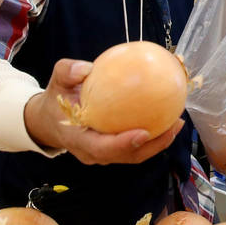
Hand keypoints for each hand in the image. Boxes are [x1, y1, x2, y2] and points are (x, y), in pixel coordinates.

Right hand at [23, 58, 185, 165]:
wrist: (48, 120)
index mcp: (77, 139)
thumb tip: (87, 67)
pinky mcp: (112, 150)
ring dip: (158, 143)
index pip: (102, 148)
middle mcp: (92, 152)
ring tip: (177, 123)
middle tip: (173, 126)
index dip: (124, 144)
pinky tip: (167, 117)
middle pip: (126, 156)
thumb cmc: (55, 99)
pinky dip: (153, 136)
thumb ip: (68, 72)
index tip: (144, 132)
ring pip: (134, 155)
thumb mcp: (56, 81)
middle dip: (152, 146)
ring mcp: (103, 154)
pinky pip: (134, 146)